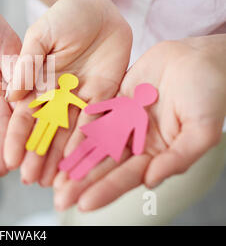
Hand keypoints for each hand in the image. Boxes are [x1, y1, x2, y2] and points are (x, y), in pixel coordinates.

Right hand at [4, 0, 131, 185]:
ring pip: (69, 133)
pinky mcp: (103, 98)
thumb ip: (28, 62)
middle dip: (36, 155)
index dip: (15, 137)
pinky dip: (91, 141)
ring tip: (55, 181)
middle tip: (30, 180)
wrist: (98, 9)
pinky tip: (84, 161)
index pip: (22, 115)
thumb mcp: (41, 34)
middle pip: (44, 131)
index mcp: (35, 84)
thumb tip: (11, 94)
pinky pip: (97, 123)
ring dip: (61, 157)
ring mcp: (79, 100)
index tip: (8, 158)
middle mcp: (55, 97)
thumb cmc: (65, 16)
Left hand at [53, 36, 225, 210]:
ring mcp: (125, 122)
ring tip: (52, 175)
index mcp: (158, 153)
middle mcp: (138, 141)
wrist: (199, 58)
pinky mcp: (115, 102)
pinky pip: (93, 117)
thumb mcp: (203, 128)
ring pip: (94, 144)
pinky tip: (59, 138)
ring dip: (74, 159)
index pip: (127, 176)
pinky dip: (76, 129)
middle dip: (82, 182)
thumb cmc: (210, 92)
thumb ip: (179, 157)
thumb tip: (150, 182)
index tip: (83, 204)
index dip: (105, 190)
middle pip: (105, 165)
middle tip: (58, 197)